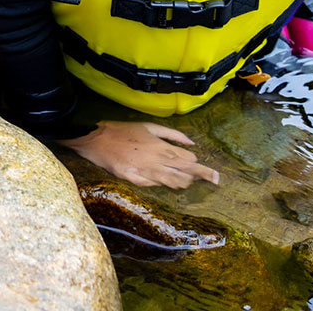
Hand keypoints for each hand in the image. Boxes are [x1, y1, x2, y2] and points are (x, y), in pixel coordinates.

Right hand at [58, 120, 218, 187]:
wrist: (97, 139)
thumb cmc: (124, 131)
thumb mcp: (150, 126)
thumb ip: (172, 135)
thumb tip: (192, 143)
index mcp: (162, 147)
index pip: (189, 159)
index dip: (199, 164)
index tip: (207, 168)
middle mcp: (157, 161)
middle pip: (186, 172)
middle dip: (202, 176)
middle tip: (216, 180)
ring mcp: (146, 173)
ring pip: (174, 182)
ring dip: (185, 183)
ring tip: (193, 183)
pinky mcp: (135, 180)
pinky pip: (155, 185)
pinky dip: (164, 184)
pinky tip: (169, 184)